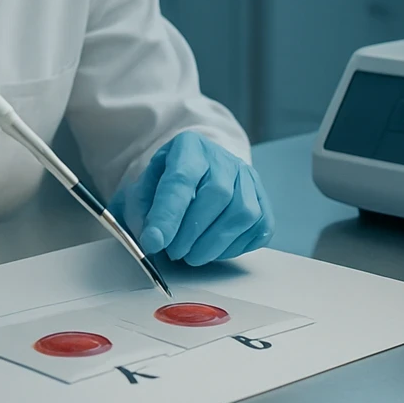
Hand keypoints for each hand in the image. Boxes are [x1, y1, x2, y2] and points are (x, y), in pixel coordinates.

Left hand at [114, 131, 272, 265]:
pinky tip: (215, 250)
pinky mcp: (263, 200)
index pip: (181, 180)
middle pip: (217, 195)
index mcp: (189, 147)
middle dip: (191, 233)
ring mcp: (248, 178)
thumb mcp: (142, 189)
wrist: (194, 175)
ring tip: (191, 255)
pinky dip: (236, 247)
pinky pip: (259, 228)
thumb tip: (152, 240)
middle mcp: (224, 158)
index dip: (167, 215)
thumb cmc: (166, 184)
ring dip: (214, 244)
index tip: (153, 243)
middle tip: (173, 252)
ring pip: (242, 213)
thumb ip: (141, 212)